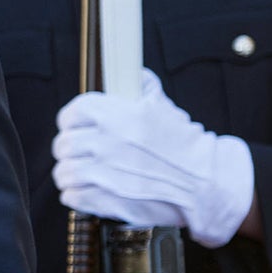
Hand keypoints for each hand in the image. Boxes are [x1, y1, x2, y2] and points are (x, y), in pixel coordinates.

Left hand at [52, 68, 255, 246]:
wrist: (207, 183)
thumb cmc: (187, 146)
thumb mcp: (164, 106)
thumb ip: (141, 86)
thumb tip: (131, 72)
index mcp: (118, 117)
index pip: (73, 112)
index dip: (71, 119)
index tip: (74, 125)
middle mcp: (108, 144)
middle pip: (64, 143)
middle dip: (69, 147)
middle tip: (77, 151)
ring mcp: (106, 174)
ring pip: (64, 172)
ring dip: (68, 172)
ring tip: (78, 173)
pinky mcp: (108, 201)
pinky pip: (73, 196)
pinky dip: (74, 194)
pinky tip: (84, 190)